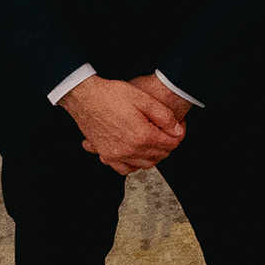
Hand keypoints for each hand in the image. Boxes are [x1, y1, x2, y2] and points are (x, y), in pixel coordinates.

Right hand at [65, 76, 186, 172]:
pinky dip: (134, 164)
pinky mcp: (106, 155)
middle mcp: (130, 150)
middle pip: (160, 155)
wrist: (84, 97)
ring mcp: (117, 155)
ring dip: (154, 155)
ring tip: (155, 139)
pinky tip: (137, 153)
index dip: (179, 134)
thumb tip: (177, 130)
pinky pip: (125, 169)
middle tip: (168, 130)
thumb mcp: (142, 98)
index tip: (179, 125)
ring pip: (145, 165)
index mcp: (141, 135)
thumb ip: (164, 116)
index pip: (171, 144)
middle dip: (169, 144)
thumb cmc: (110, 95)